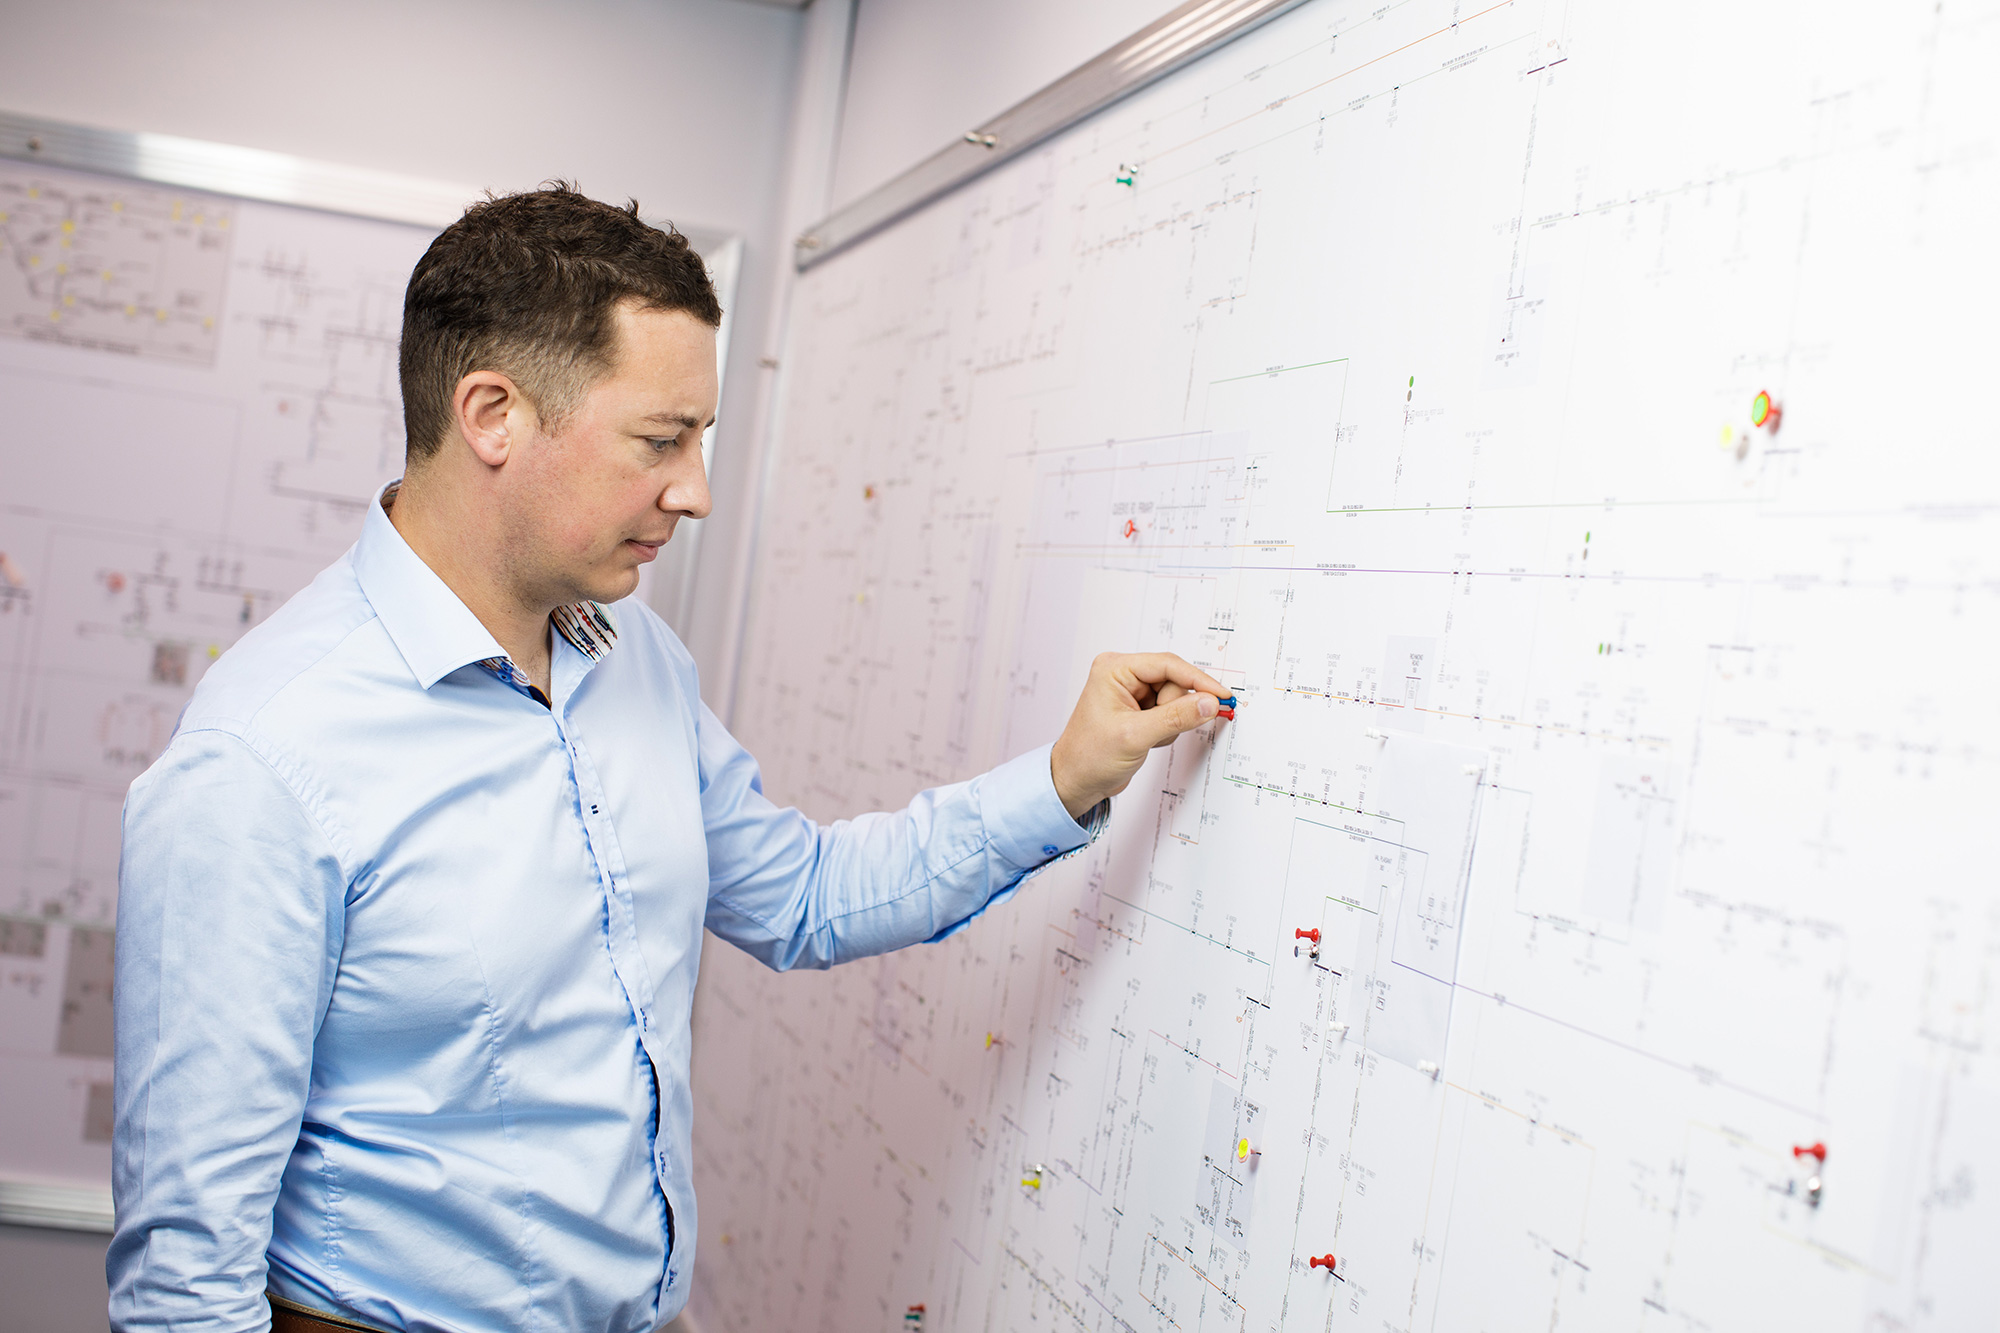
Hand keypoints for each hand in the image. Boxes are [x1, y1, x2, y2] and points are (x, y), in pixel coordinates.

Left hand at [1049, 652, 1230, 818]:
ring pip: (1176, 699)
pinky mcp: (1140, 710)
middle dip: (1175, 710)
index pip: (1168, 664)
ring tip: (1146, 737)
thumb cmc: (1088, 757)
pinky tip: (1147, 740)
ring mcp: (1132, 693)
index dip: (1198, 681)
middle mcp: (1123, 675)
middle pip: (1174, 682)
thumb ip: (1176, 718)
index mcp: (1114, 669)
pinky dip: (1167, 729)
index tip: (1221, 696)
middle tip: (1158, 730)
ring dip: (1170, 722)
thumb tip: (1209, 703)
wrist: (1075, 782)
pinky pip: (1171, 712)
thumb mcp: (1135, 736)